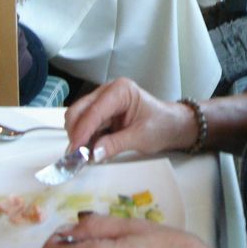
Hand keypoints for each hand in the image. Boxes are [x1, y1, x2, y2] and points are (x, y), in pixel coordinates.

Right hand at [64, 78, 195, 160]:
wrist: (172, 125)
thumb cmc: (162, 125)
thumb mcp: (141, 137)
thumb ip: (116, 144)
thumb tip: (93, 153)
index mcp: (121, 90)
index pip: (95, 110)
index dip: (82, 130)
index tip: (74, 150)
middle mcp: (108, 92)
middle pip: (79, 110)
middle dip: (75, 133)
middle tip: (75, 156)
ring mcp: (103, 102)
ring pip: (79, 118)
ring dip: (78, 138)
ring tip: (82, 157)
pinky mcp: (101, 114)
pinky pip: (85, 126)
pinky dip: (84, 139)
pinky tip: (88, 152)